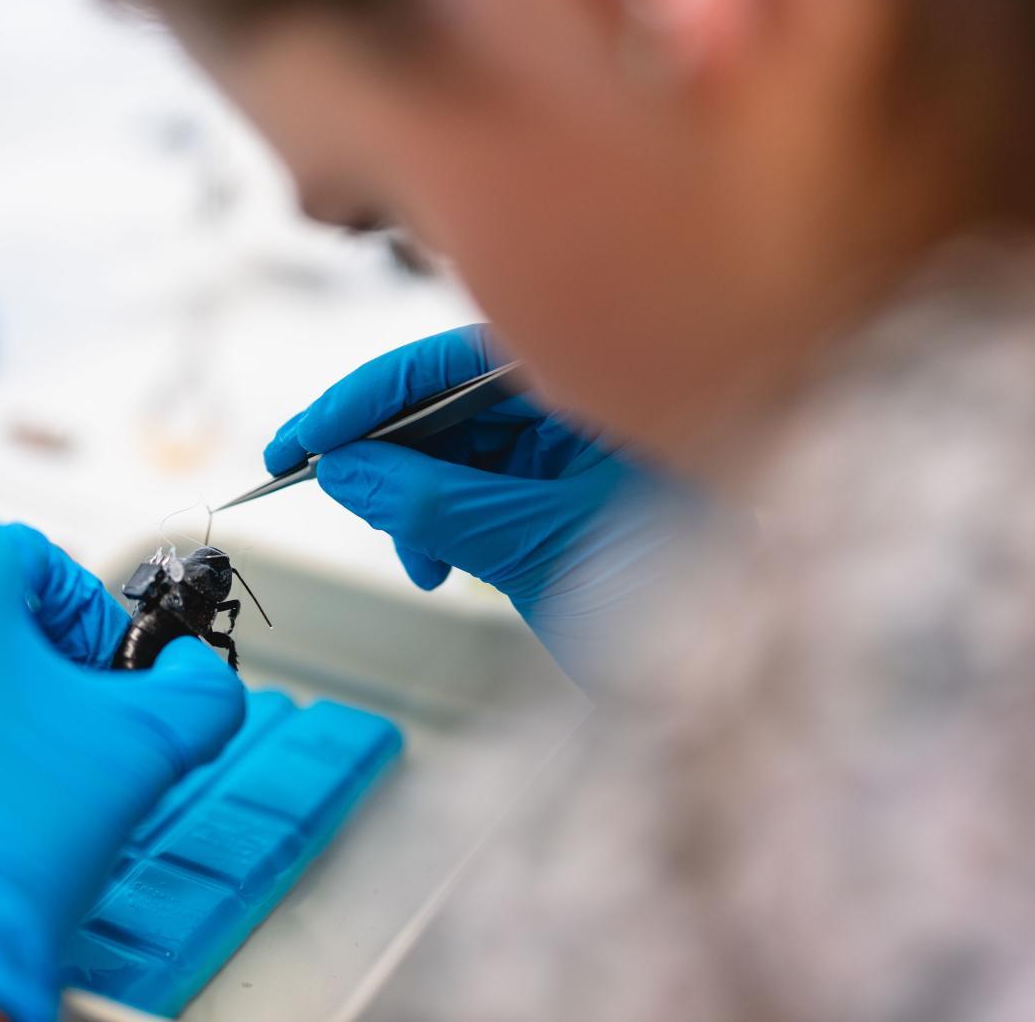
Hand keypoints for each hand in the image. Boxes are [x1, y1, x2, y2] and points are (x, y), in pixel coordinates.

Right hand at [267, 326, 698, 682]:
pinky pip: (473, 492)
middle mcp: (576, 406)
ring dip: (411, 504)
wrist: (729, 671)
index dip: (369, 397)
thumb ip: (434, 503)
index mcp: (589, 386)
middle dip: (389, 458)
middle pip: (448, 404)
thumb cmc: (671, 591)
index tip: (305, 440)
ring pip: (453, 453)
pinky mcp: (555, 495)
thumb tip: (345, 469)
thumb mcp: (533, 546)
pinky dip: (440, 528)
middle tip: (337, 496)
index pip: (454, 362)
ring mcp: (568, 450)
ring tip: (413, 559)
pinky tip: (434, 568)